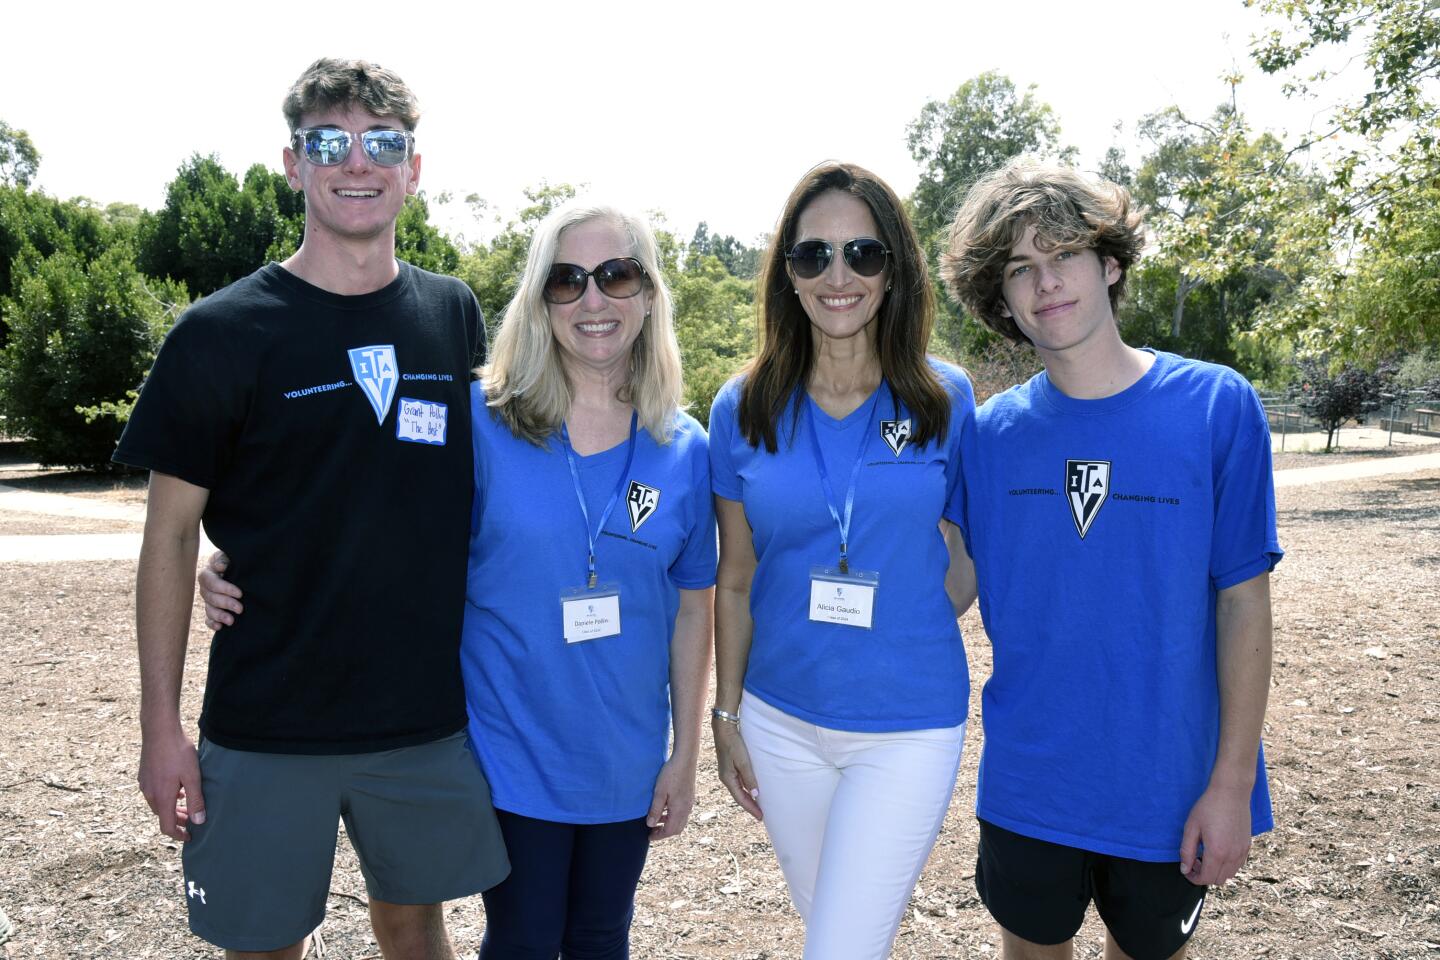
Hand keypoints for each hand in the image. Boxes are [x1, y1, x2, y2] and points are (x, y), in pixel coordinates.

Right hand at [138, 724, 204, 840]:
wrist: (159, 730)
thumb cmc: (178, 752)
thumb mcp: (192, 776)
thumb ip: (196, 800)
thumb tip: (199, 821)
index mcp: (162, 797)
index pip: (166, 826)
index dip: (178, 834)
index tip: (190, 836)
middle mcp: (150, 794)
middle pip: (162, 815)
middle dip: (177, 820)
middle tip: (192, 819)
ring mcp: (144, 784)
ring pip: (158, 804)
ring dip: (171, 808)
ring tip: (186, 804)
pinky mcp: (144, 775)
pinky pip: (154, 792)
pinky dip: (166, 796)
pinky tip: (177, 788)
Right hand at [197, 551, 241, 629]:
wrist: (238, 570)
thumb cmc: (233, 561)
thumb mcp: (229, 556)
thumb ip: (223, 559)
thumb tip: (220, 567)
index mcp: (208, 574)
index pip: (211, 582)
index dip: (224, 589)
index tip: (240, 593)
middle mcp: (205, 588)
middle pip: (210, 597)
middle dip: (225, 604)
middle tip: (240, 609)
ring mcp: (208, 600)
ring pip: (209, 609)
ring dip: (219, 616)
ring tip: (231, 621)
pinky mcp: (212, 610)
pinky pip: (208, 619)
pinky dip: (212, 623)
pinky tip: (220, 627)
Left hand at [646, 756, 695, 840]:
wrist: (685, 759)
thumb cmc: (671, 774)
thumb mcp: (659, 792)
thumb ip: (655, 809)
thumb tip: (650, 825)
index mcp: (679, 810)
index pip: (670, 830)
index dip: (659, 836)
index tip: (649, 836)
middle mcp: (687, 809)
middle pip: (677, 829)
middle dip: (664, 832)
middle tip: (652, 831)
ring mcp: (690, 803)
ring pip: (680, 821)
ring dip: (669, 824)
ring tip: (657, 820)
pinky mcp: (690, 797)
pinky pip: (683, 813)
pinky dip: (673, 816)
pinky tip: (666, 808)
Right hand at [712, 718, 761, 820]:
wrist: (724, 729)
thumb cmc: (733, 744)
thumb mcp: (743, 761)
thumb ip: (749, 778)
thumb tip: (756, 795)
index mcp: (728, 779)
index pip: (741, 799)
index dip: (751, 808)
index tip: (761, 817)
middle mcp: (726, 778)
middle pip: (740, 796)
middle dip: (750, 806)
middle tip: (761, 815)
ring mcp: (728, 773)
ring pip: (740, 790)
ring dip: (748, 798)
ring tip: (758, 805)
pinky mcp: (730, 767)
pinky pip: (739, 783)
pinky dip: (746, 789)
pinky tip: (752, 790)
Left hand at [1179, 781, 1252, 884]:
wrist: (1231, 792)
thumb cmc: (1208, 807)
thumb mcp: (1191, 827)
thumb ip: (1187, 851)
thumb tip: (1185, 869)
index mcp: (1217, 852)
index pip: (1206, 878)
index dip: (1193, 878)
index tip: (1186, 869)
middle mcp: (1232, 856)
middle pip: (1218, 880)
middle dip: (1204, 875)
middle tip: (1194, 860)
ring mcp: (1242, 852)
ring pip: (1229, 875)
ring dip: (1216, 871)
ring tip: (1205, 855)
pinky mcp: (1247, 846)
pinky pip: (1237, 865)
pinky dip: (1227, 866)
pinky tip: (1218, 851)